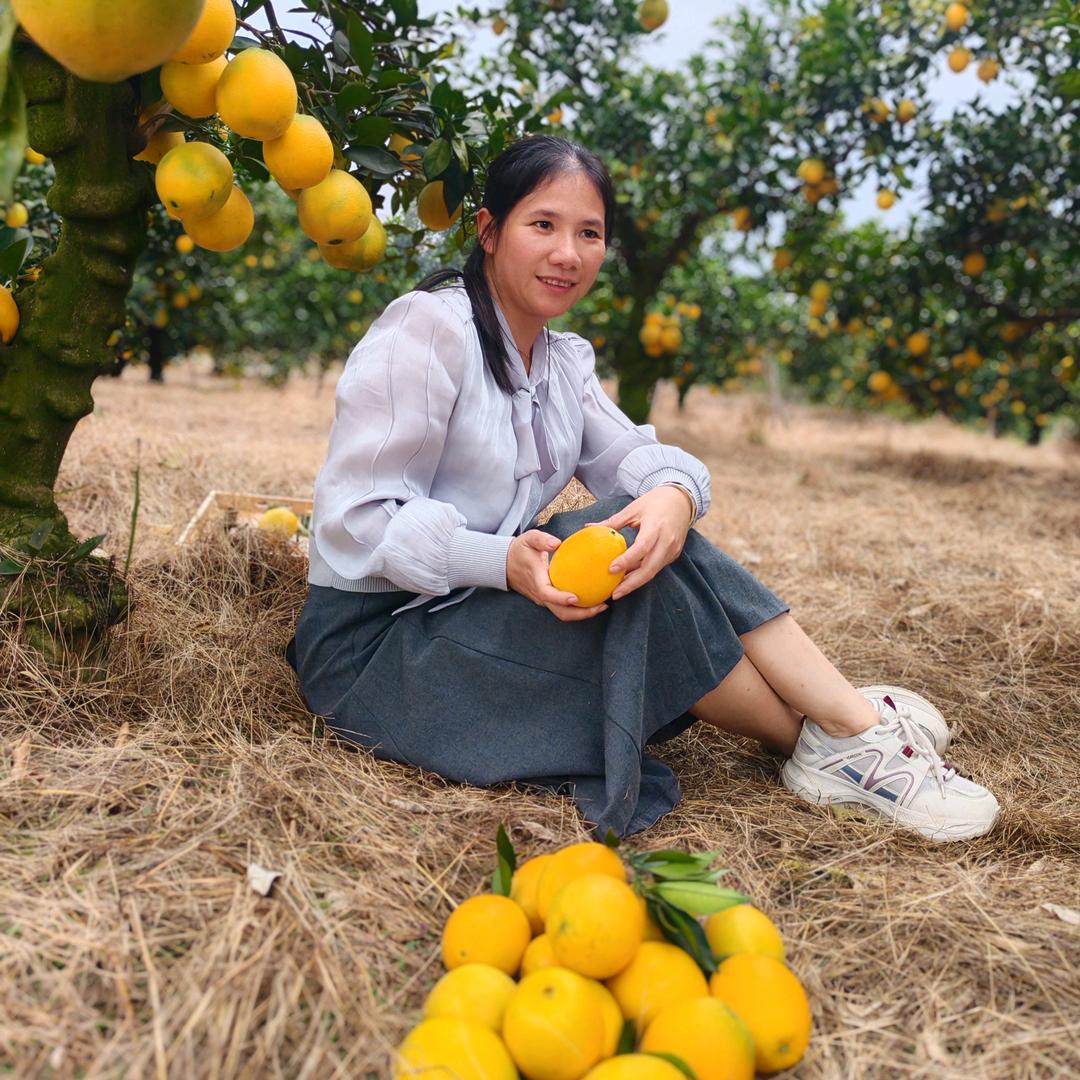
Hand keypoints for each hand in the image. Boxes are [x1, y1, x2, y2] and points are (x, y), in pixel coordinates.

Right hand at [506, 530, 609, 620]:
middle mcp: (540, 594)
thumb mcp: (529, 538)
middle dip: (581, 613)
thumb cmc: (520, 550)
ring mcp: (543, 599)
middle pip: (560, 612)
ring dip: (582, 613)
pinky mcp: (547, 599)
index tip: (576, 597)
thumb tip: (557, 543)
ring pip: (562, 613)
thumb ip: (542, 539)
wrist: (505, 563)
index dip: (561, 598)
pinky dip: (577, 608)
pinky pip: (562, 608)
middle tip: (601, 605)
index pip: (547, 594)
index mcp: (536, 580)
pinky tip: (592, 599)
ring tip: (601, 605)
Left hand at [585, 486, 691, 602]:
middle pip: (650, 568)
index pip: (642, 547)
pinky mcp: (674, 554)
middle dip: (632, 583)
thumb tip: (588, 527)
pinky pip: (657, 567)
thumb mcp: (633, 508)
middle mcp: (667, 540)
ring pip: (653, 571)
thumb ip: (612, 522)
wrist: (683, 500)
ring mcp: (672, 549)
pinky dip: (643, 573)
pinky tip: (629, 578)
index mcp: (656, 526)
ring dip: (636, 581)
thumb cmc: (655, 501)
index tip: (611, 569)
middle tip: (614, 594)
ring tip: (618, 590)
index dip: (627, 560)